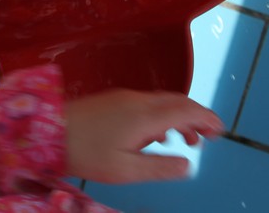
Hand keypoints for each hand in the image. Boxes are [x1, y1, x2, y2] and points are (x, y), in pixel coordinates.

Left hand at [64, 89, 223, 183]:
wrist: (47, 130)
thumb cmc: (86, 153)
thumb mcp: (126, 170)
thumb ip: (160, 167)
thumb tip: (188, 164)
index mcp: (145, 115)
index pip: (186, 109)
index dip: (207, 118)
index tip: (220, 130)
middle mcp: (138, 100)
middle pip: (177, 101)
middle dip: (197, 116)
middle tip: (209, 137)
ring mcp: (124, 97)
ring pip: (162, 101)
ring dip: (180, 117)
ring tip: (187, 141)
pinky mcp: (113, 100)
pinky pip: (147, 103)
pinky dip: (162, 116)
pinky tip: (157, 136)